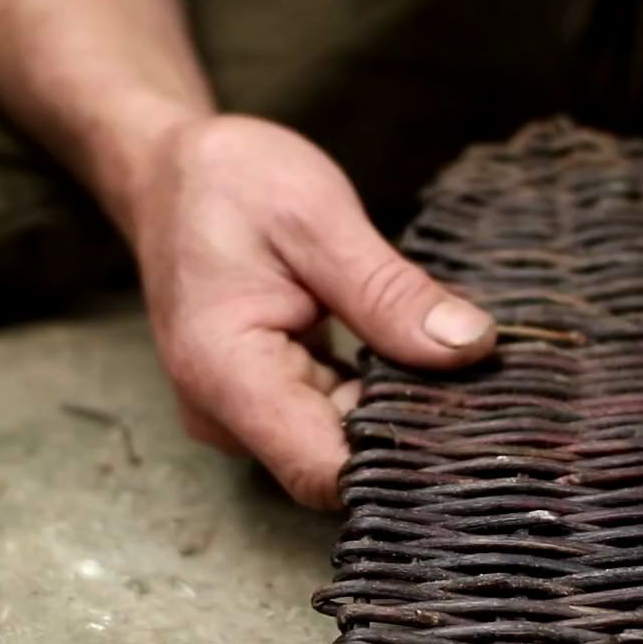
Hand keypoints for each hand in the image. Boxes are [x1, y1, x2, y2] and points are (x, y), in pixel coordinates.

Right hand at [127, 115, 494, 507]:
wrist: (172, 171)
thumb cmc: (232, 183)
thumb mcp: (319, 218)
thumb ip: (390, 293)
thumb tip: (470, 348)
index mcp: (225, 375)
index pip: (323, 472)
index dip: (400, 458)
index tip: (466, 416)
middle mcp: (223, 416)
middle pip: (337, 463)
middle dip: (407, 425)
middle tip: (469, 368)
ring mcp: (237, 417)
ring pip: (339, 445)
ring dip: (392, 406)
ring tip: (432, 348)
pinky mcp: (258, 405)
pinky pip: (328, 422)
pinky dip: (371, 394)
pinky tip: (400, 352)